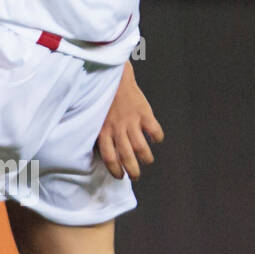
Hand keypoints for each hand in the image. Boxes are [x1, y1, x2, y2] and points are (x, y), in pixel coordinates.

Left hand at [96, 62, 163, 179]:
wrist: (114, 77)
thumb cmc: (104, 101)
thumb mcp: (96, 118)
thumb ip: (101, 134)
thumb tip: (103, 155)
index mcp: (103, 130)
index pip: (109, 157)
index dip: (115, 170)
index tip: (119, 176)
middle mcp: (117, 128)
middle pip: (126, 157)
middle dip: (133, 171)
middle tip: (136, 176)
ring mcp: (131, 121)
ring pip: (142, 149)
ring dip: (146, 158)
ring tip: (146, 160)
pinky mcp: (144, 113)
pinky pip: (155, 132)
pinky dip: (157, 138)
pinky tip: (155, 139)